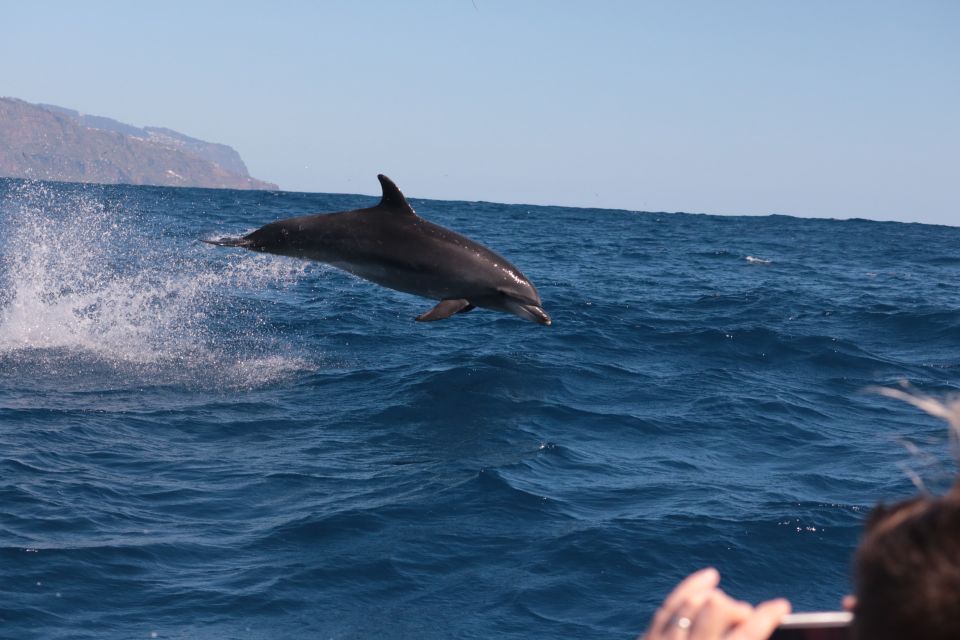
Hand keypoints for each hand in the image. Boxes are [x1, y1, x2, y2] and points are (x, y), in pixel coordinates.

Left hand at [641, 568, 790, 639]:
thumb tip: (756, 621)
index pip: (749, 630)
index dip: (769, 615)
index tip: (781, 606)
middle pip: (718, 607)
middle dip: (737, 609)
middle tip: (747, 619)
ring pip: (693, 602)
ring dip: (715, 601)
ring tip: (728, 607)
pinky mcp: (648, 636)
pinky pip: (670, 603)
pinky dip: (691, 588)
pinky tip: (709, 578)